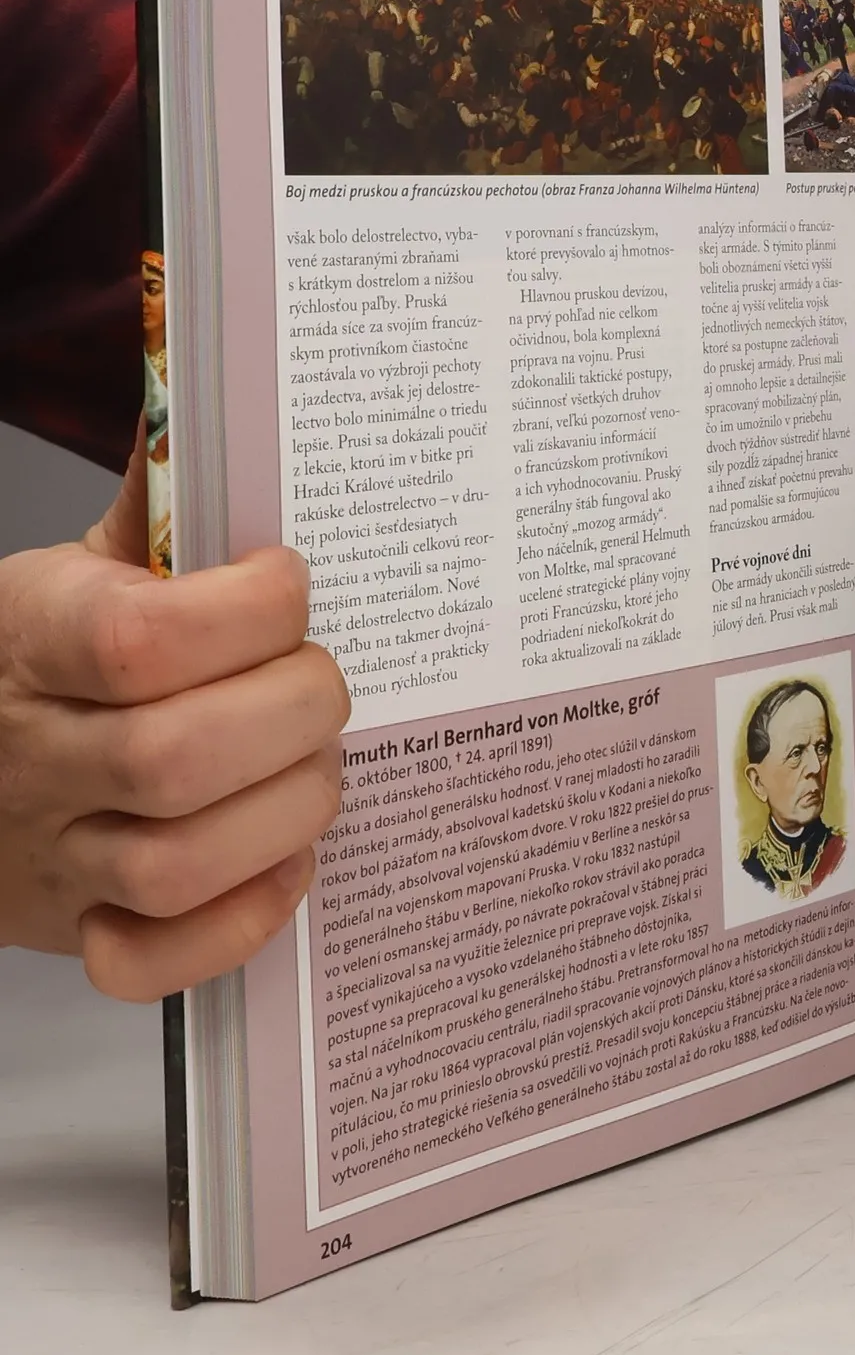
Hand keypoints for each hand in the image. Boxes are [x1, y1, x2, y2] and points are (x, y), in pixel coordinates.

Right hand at [0, 441, 348, 1000]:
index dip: (247, 612)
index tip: (289, 582)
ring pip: (181, 862)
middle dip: (294, 711)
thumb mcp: (75, 568)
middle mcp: (37, 753)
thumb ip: (155, 505)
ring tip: (316, 763)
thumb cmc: (40, 652)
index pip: (140, 640)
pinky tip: (284, 858)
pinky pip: (154, 960)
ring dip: (287, 810)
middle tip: (323, 680)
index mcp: (32, 640)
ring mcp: (54, 854)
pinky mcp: (79, 929)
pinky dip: (240, 917)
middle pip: (178, 757)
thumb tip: (213, 394)